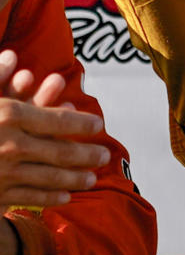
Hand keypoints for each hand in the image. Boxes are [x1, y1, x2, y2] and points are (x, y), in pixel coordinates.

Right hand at [0, 48, 108, 213]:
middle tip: (104, 156)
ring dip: (73, 179)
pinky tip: (64, 198)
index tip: (99, 125)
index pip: (55, 120)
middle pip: (58, 152)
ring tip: (92, 180)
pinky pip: (27, 197)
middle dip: (85, 155)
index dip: (80, 124)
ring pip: (47, 178)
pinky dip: (48, 197)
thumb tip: (11, 57)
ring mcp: (3, 174)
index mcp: (8, 116)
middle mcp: (11, 146)